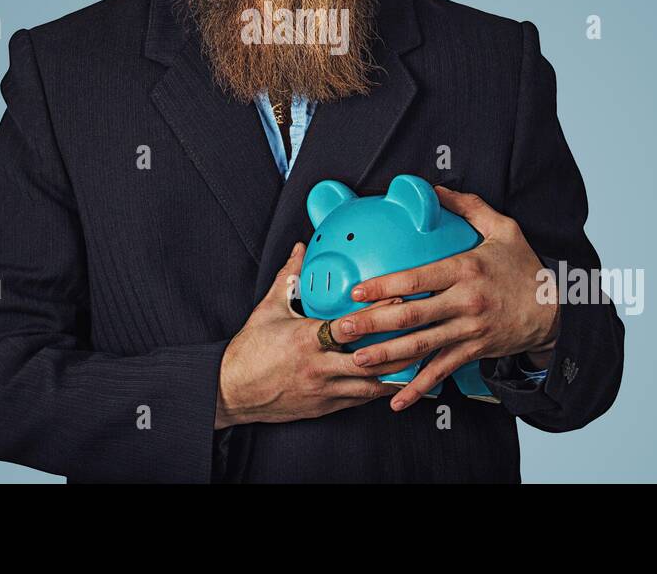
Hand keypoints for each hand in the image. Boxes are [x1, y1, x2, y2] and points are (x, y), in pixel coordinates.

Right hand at [214, 242, 406, 427]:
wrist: (232, 392)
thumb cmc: (250, 351)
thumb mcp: (269, 309)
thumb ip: (289, 277)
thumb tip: (301, 249)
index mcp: (307, 340)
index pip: (352, 326)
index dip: (379, 313)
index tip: (400, 298)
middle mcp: (320, 367)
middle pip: (372, 359)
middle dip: (400, 346)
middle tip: (424, 330)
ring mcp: (325, 391)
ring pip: (372, 384)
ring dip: (398, 371)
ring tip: (421, 357)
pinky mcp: (326, 407)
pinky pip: (361, 399)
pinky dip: (380, 389)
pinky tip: (397, 380)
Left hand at [337, 185, 560, 410]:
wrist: (556, 310)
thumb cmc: (524, 267)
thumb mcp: (503, 229)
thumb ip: (468, 206)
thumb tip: (434, 189)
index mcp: (466, 269)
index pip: (417, 279)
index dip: (384, 286)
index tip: (356, 291)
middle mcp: (465, 302)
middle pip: (412, 316)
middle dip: (373, 324)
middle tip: (342, 329)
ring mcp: (469, 330)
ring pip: (421, 347)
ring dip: (387, 356)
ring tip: (357, 360)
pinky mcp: (474, 351)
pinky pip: (441, 371)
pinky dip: (418, 388)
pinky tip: (396, 400)